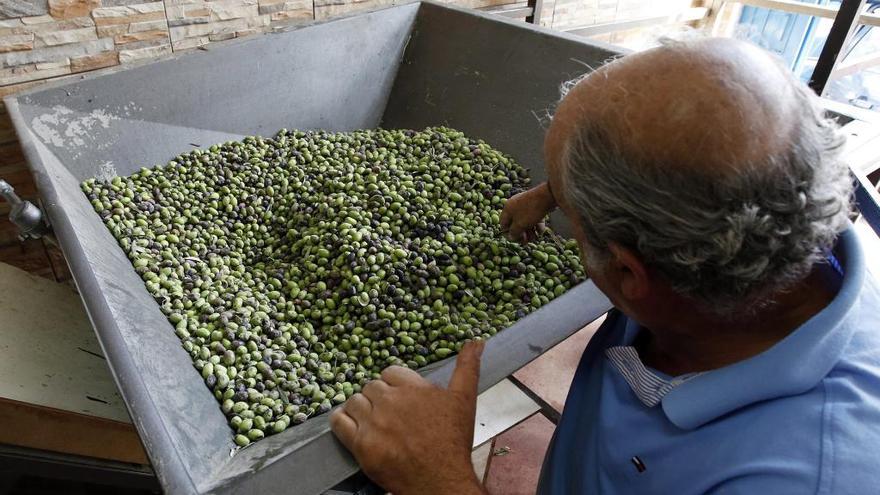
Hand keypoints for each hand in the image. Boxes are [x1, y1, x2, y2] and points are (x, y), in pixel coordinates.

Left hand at [330, 341, 486, 494]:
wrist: (442, 480)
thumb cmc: (453, 442)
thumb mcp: (464, 399)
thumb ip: (467, 367)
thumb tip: (476, 342)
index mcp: (413, 388)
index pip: (389, 372)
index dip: (393, 384)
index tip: (398, 397)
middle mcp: (391, 402)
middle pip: (371, 387)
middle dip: (377, 398)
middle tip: (388, 414)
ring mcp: (374, 424)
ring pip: (354, 402)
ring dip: (360, 409)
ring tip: (371, 420)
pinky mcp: (362, 446)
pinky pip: (339, 423)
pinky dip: (341, 420)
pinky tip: (349, 424)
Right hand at [500, 182, 555, 243]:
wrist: (548, 196)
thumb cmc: (530, 211)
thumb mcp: (520, 225)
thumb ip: (514, 232)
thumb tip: (511, 237)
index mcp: (508, 209)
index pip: (503, 224)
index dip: (508, 234)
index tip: (515, 240)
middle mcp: (515, 206)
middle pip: (515, 224)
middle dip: (521, 234)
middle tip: (526, 242)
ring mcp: (526, 205)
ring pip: (525, 222)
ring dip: (530, 232)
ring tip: (535, 237)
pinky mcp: (536, 206)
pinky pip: (533, 218)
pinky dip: (537, 225)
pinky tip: (541, 230)